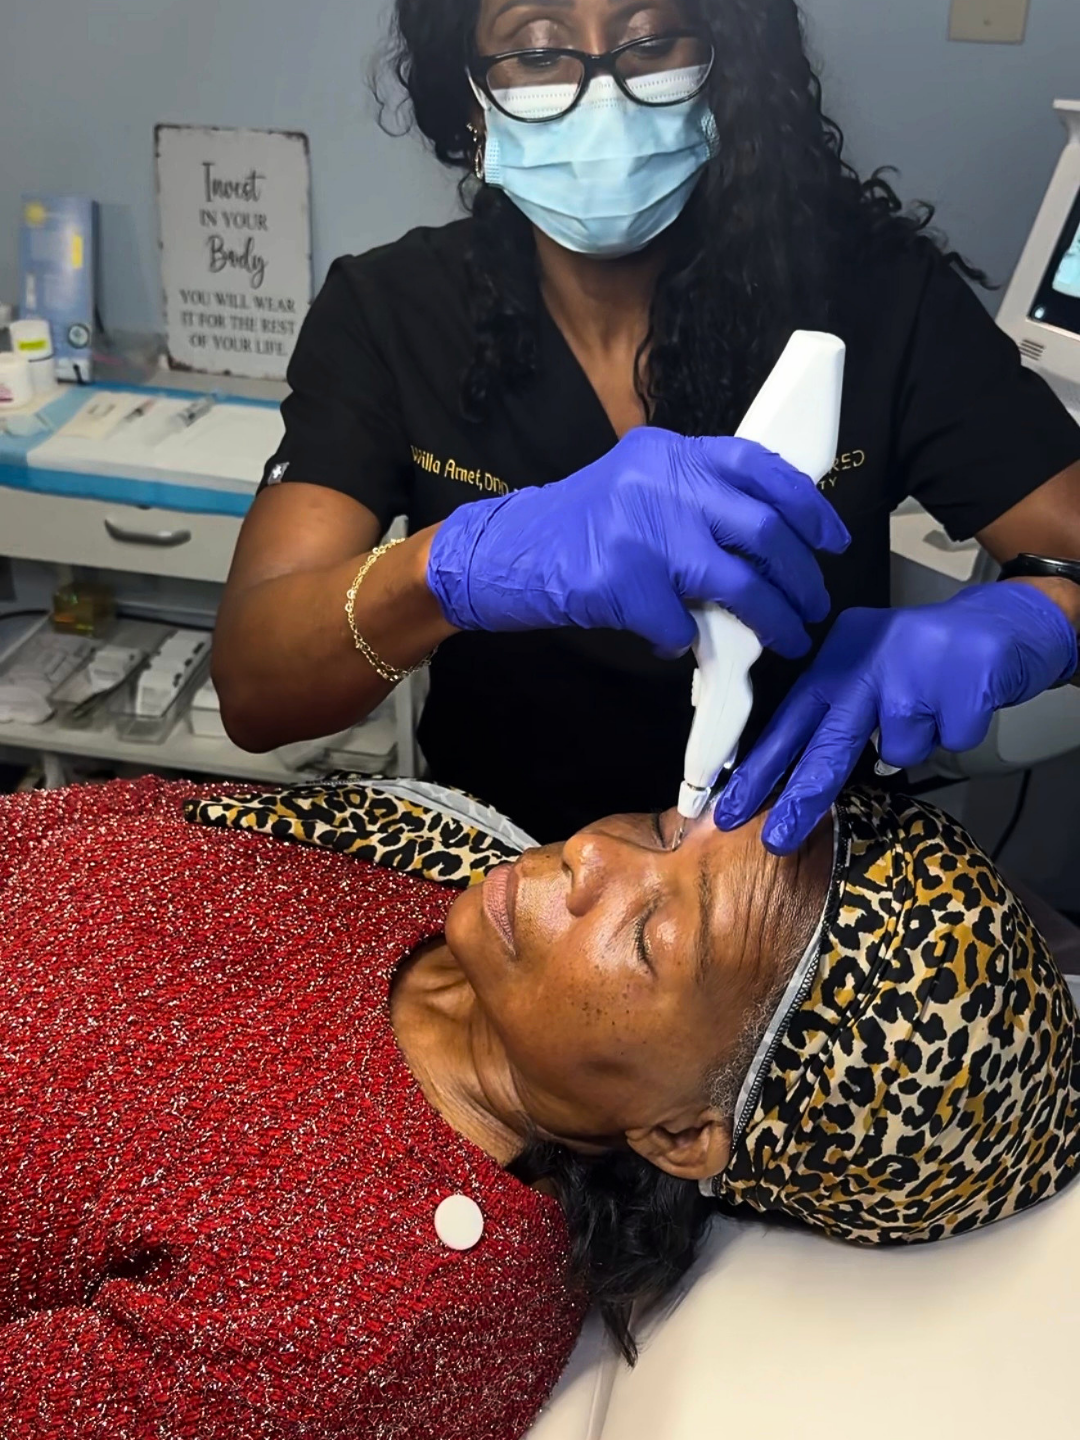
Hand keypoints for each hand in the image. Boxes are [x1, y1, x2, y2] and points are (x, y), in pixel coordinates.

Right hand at [426, 428, 849, 658]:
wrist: (503, 553)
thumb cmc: (576, 528)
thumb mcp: (637, 486)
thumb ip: (694, 498)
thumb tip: (769, 538)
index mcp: (670, 453)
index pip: (758, 467)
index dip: (806, 505)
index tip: (831, 539)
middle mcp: (660, 482)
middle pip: (762, 530)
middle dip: (800, 577)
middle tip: (813, 605)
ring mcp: (641, 530)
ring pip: (736, 582)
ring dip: (771, 618)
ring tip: (787, 637)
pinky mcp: (621, 581)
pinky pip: (679, 625)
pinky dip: (684, 641)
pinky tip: (675, 641)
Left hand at [716, 583, 1078, 853]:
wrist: (1006, 619)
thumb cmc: (928, 657)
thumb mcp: (869, 671)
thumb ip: (836, 714)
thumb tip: (793, 779)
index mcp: (838, 658)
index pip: (790, 720)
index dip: (760, 767)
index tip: (730, 808)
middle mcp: (869, 659)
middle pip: (829, 741)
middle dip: (802, 796)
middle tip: (777, 839)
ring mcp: (917, 668)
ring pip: (900, 750)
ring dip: (917, 743)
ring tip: (933, 706)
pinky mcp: (964, 682)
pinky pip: (950, 742)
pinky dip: (959, 732)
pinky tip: (964, 701)